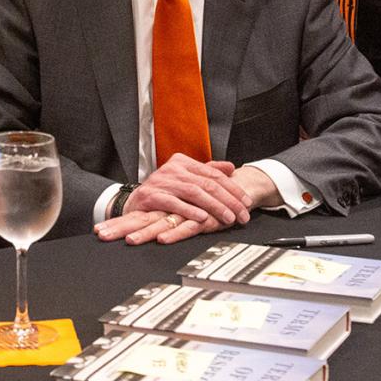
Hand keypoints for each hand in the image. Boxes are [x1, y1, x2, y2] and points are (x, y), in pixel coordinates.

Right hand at [93, 156, 251, 245]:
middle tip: (242, 214)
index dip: (233, 188)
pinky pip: (174, 203)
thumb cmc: (162, 191)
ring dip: (214, 206)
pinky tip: (203, 218)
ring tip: (228, 218)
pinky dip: (190, 210)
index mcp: (183, 162)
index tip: (246, 201)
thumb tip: (231, 167)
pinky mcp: (152, 196)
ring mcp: (162, 181)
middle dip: (228, 200)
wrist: (134, 202)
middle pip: (207, 183)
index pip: (214, 173)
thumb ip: (208, 171)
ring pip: (194, 192)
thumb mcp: (185, 177)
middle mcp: (174, 169)